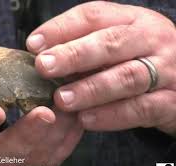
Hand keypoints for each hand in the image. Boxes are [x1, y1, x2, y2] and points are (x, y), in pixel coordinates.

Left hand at [26, 1, 175, 135]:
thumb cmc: (136, 56)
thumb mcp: (115, 42)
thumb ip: (84, 44)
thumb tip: (41, 54)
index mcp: (131, 20)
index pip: (93, 15)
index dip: (60, 29)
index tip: (33, 45)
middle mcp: (150, 39)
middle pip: (111, 43)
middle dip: (73, 55)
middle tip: (44, 67)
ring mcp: (165, 70)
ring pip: (127, 77)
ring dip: (90, 89)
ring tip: (62, 99)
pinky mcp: (170, 101)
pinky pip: (141, 109)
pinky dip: (112, 116)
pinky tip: (86, 120)